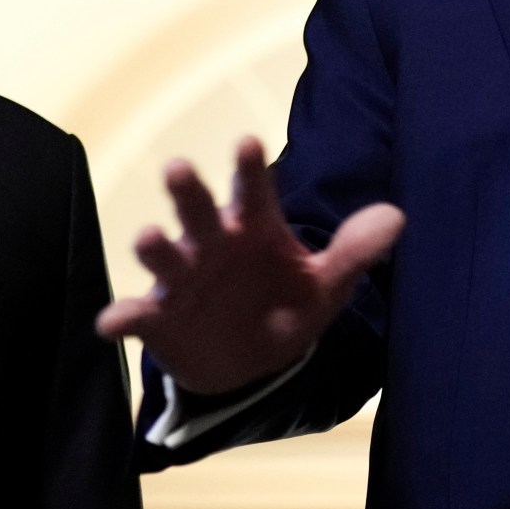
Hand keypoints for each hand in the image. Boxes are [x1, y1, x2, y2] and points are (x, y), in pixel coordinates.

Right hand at [94, 137, 403, 393]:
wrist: (248, 365)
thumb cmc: (285, 306)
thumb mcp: (325, 286)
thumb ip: (353, 252)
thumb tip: (397, 218)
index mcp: (254, 229)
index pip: (254, 191)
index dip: (250, 168)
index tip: (247, 142)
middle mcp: (212, 244)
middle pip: (198, 210)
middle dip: (188, 192)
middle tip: (179, 169)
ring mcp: (182, 279)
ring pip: (164, 254)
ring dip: (153, 245)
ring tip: (148, 235)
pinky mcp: (158, 319)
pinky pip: (137, 316)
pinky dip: (122, 317)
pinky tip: (112, 321)